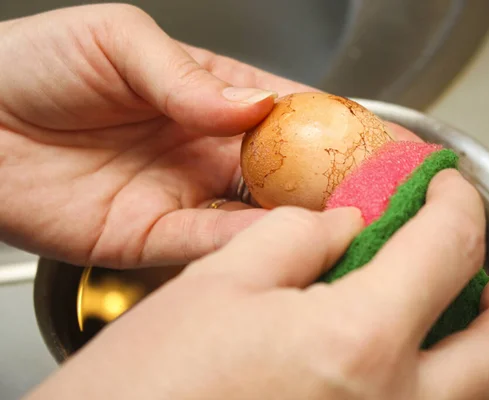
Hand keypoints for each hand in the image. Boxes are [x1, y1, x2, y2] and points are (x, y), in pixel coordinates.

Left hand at [0, 4, 418, 267]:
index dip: (335, 124)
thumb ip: (189, 76)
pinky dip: (241, 245)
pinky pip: (203, 244)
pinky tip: (278, 240)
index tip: (380, 138)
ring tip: (346, 221)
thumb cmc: (35, 64)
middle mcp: (202, 150)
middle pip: (283, 171)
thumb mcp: (118, 38)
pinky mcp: (148, 237)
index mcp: (206, 97)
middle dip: (331, 182)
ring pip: (253, 215)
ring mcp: (180, 195)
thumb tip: (253, 105)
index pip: (287, 112)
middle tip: (378, 191)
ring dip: (298, 221)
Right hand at [27, 170, 488, 399]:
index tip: (445, 183)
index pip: (443, 248)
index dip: (453, 202)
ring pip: (477, 399)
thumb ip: (293, 237)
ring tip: (468, 315)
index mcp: (357, 342)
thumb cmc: (147, 386)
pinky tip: (416, 362)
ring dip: (486, 349)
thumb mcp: (217, 284)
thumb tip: (342, 224)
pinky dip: (446, 386)